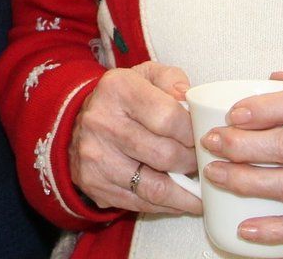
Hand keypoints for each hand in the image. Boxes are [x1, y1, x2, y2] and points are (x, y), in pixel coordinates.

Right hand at [70, 61, 200, 215]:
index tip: (203, 138)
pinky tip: (177, 199)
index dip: (194, 133)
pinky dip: (166, 205)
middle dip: (192, 163)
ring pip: (156, 187)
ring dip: (184, 193)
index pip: (170, 118)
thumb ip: (173, 81)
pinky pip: (141, 203)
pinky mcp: (94, 182)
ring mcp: (96, 155)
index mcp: (118, 89)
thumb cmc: (122, 99)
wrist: (79, 119)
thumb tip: (192, 103)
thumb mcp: (146, 76)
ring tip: (199, 190)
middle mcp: (102, 121)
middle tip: (201, 162)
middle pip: (166, 155)